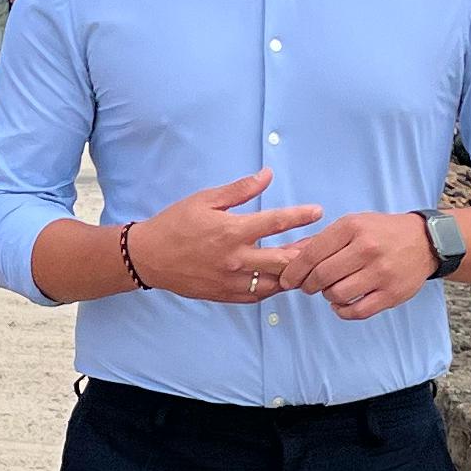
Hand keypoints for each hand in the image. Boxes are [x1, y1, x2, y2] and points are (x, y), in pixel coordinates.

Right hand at [127, 171, 322, 304]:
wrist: (149, 258)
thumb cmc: (176, 224)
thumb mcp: (205, 199)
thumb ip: (240, 190)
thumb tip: (267, 174)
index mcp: (231, 231)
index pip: (275, 223)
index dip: (300, 216)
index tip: (318, 212)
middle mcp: (235, 259)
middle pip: (284, 260)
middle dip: (306, 251)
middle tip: (320, 242)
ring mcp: (232, 280)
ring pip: (275, 283)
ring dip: (293, 272)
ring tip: (306, 262)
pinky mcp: (226, 295)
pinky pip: (259, 295)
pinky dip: (274, 286)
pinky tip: (282, 277)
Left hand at [280, 211, 437, 320]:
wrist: (425, 241)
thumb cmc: (382, 232)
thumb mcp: (352, 225)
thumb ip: (320, 241)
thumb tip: (287, 255)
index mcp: (352, 227)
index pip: (312, 253)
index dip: (294, 270)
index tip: (287, 280)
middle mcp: (366, 249)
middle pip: (322, 276)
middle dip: (308, 285)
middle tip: (308, 286)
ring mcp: (380, 273)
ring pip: (337, 294)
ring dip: (327, 296)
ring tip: (331, 289)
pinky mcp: (392, 294)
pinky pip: (357, 311)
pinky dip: (342, 311)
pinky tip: (341, 303)